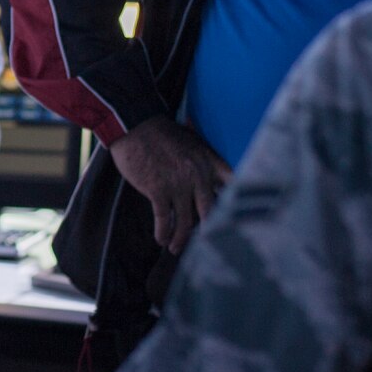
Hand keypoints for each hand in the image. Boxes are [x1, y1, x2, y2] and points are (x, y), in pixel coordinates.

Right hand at [106, 117, 231, 253]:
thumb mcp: (191, 141)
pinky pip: (164, 218)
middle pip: (210, 212)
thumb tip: (209, 182)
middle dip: (208, 232)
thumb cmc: (160, 132)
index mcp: (208, 161)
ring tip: (176, 247)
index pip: (231, 186)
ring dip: (180, 238)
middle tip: (206, 246)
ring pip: (185, 221)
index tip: (237, 222)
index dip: (236, 205)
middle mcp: (198, 175)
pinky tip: (161, 239)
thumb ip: (203, 161)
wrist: (134, 124)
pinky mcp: (158, 189)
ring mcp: (178, 184)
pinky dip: (163, 232)